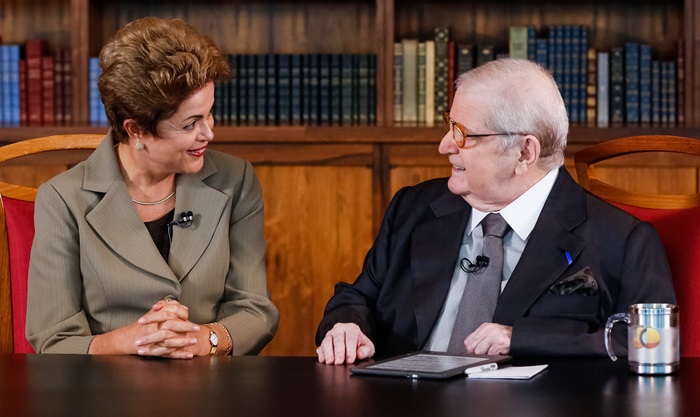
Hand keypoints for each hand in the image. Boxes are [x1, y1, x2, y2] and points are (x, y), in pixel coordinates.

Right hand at [89, 299, 203, 358]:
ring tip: (194, 341)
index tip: (189, 315)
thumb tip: (179, 305)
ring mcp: (154, 340)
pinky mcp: (155, 350)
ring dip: (184, 341)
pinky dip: (179, 355)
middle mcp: (154, 327)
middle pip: (172, 325)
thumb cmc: (138, 327)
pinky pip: (169, 353)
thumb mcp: (151, 315)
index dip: (181, 313)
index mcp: (154, 318)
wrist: (123, 340)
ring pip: (171, 340)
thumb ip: (164, 308)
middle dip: (186, 326)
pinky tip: (189, 355)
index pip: (170, 312)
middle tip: (197, 328)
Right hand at [317, 323, 374, 364]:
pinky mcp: (323, 341)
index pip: (351, 338)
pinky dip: (321, 353)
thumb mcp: (367, 346)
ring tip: (330, 362)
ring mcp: (330, 334)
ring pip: (327, 341)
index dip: (350, 349)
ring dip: (328, 352)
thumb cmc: (359, 344)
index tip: (350, 360)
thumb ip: (366, 350)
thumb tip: (360, 354)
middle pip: (338, 339)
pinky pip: (321, 346)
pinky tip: (323, 360)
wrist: (350, 339)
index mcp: (352, 329)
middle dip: (339, 352)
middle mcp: (340, 329)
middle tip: (339, 362)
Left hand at [463, 323, 511, 354]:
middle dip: (478, 353)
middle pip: (473, 348)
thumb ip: (479, 338)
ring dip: (487, 354)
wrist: (519, 336)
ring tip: (493, 350)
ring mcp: (495, 336)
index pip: (469, 340)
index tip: (472, 352)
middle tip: (485, 352)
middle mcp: (489, 330)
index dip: (469, 349)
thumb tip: (468, 347)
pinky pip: (491, 355)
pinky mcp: (500, 343)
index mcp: (485, 327)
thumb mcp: (490, 333)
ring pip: (481, 352)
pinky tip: (499, 351)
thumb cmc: (504, 336)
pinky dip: (495, 356)